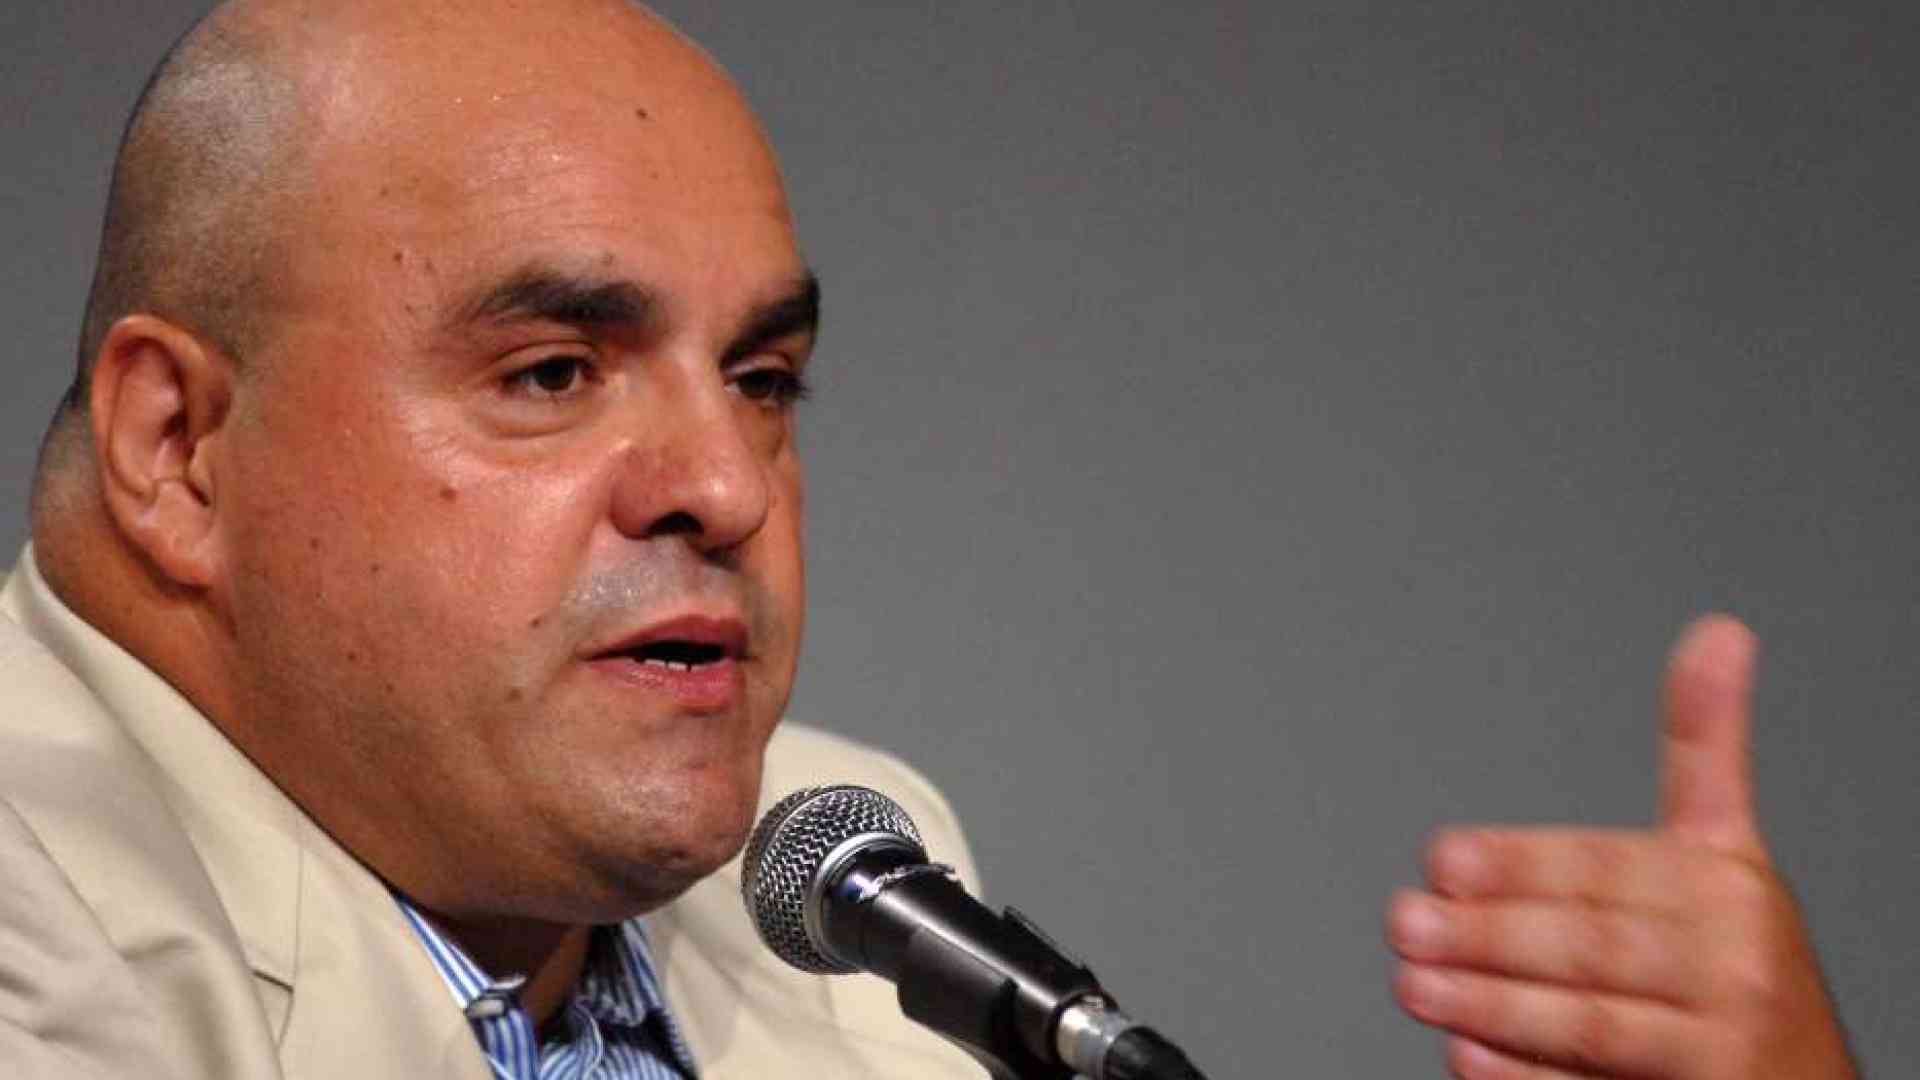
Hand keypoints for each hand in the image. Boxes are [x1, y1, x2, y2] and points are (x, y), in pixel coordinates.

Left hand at [1385, 616, 1857, 1077]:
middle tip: (1405, 922)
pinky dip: (1530, 1078)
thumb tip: (1717, 631)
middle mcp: (1728, 962)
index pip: (1606, 870)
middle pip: (1590, 946)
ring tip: (1415, 984)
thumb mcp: (1730, 846)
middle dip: (1487, 934)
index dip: (1521, 864)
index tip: (1442, 857)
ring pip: (1592, 1021)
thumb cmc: (1741, 961)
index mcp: (1723, 885)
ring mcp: (1715, 1041)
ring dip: (1493, 1003)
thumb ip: (1706, 745)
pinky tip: (1467, 1058)